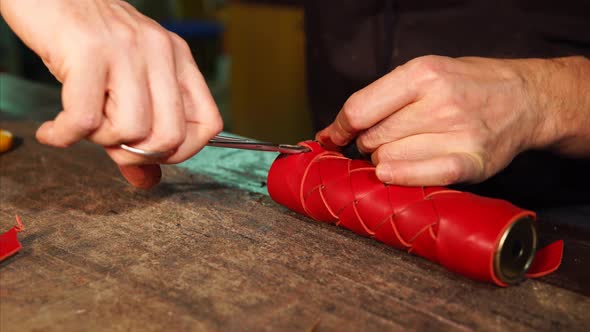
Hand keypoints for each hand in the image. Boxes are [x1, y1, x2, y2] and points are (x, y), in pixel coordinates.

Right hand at [1, 0, 222, 187]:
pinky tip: (53, 131)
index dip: (182, 152)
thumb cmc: (88, 43)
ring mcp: (126, 49)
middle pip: (170, 136)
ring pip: (130, 130)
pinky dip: (63, 137)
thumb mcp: (125, 83)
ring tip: (80, 124)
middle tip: (109, 142)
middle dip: (136, 153)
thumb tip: (147, 182)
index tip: (152, 153)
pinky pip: (85, 120)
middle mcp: (160, 52)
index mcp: (178, 60)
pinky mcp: (88, 51)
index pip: (208, 124)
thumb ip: (140, 133)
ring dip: (99, 140)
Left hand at [316, 55, 545, 185]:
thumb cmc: (466, 86)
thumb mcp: (424, 73)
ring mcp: (458, 133)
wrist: (524, 99)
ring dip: (385, 160)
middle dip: (369, 143)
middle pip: (372, 138)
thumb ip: (379, 98)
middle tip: (386, 138)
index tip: (335, 137)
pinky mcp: (471, 161)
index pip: (359, 109)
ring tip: (406, 148)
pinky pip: (422, 176)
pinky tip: (392, 173)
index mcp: (422, 74)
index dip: (340, 128)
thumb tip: (333, 131)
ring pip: (389, 159)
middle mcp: (440, 101)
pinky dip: (399, 177)